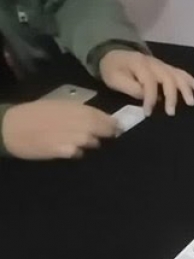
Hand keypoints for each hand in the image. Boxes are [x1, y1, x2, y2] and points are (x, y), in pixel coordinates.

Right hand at [1, 101, 118, 159]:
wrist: (10, 127)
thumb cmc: (34, 114)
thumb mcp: (58, 105)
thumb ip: (78, 111)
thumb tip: (99, 118)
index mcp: (75, 108)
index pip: (102, 116)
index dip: (112, 122)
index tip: (117, 126)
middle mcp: (77, 121)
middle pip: (102, 130)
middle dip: (109, 133)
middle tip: (111, 136)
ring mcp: (71, 137)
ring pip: (92, 142)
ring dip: (92, 143)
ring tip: (87, 142)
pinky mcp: (62, 150)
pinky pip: (78, 153)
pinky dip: (78, 152)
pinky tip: (72, 150)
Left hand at [100, 50, 193, 115]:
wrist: (113, 54)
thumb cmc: (113, 69)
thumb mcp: (114, 79)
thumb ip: (130, 88)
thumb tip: (145, 97)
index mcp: (140, 65)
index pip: (149, 83)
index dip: (150, 98)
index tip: (148, 113)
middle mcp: (154, 63)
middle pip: (168, 78)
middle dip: (171, 96)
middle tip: (171, 113)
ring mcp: (162, 64)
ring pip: (177, 75)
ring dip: (185, 89)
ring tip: (191, 102)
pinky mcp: (166, 67)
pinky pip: (181, 73)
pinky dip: (191, 80)